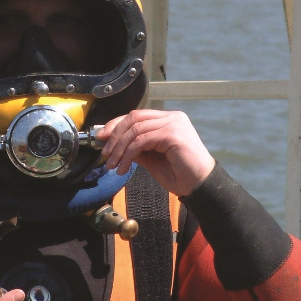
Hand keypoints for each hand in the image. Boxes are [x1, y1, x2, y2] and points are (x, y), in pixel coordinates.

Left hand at [96, 110, 215, 196]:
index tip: (102, 137)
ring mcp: (173, 123)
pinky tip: (124, 167)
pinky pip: (142, 140)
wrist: (199, 185)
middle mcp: (171, 117)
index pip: (136, 115)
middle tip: (105, 153)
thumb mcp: (151, 159)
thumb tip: (116, 145)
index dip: (116, 124)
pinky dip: (129, 154)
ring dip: (120, 148)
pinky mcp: (173, 133)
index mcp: (168, 119)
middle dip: (115, 135)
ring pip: (136, 129)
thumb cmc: (179, 173)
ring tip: (113, 165)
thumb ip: (137, 148)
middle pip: (133, 118)